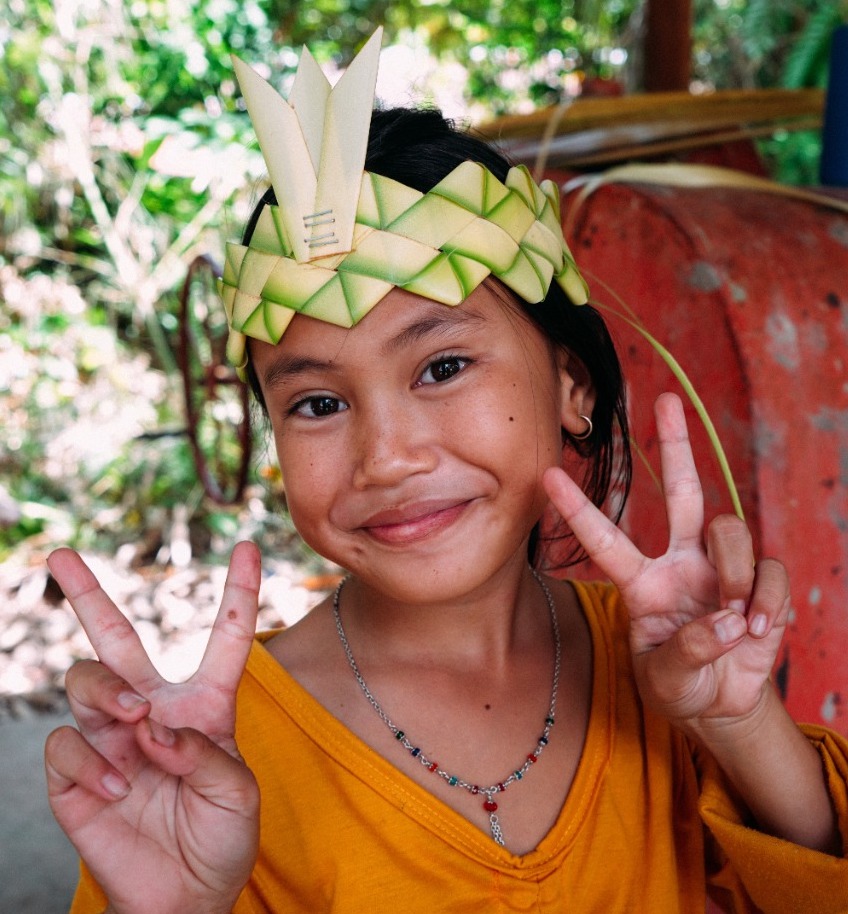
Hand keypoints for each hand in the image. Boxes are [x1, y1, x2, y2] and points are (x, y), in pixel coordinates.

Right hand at [44, 542, 260, 913]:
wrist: (184, 897)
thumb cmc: (221, 837)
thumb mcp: (237, 794)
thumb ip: (204, 753)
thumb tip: (154, 727)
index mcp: (204, 704)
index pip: (224, 637)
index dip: (239, 592)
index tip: (248, 546)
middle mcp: (152, 709)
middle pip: (114, 638)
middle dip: (86, 594)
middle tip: (61, 555)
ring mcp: (110, 739)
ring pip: (86, 680)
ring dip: (108, 693)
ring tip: (133, 721)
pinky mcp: (77, 775)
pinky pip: (67, 745)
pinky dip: (92, 764)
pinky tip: (119, 790)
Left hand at [544, 393, 789, 730]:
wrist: (722, 704)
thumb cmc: (679, 685)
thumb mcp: (664, 681)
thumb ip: (685, 654)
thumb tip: (725, 621)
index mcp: (641, 582)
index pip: (605, 539)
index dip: (577, 509)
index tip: (547, 475)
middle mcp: (679, 563)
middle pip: (681, 492)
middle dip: (676, 445)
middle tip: (668, 398)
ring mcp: (720, 569)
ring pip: (729, 530)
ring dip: (734, 574)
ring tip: (735, 623)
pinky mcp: (761, 583)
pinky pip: (771, 570)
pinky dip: (768, 601)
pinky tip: (758, 630)